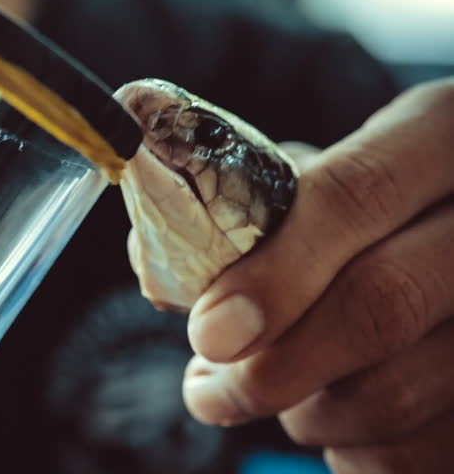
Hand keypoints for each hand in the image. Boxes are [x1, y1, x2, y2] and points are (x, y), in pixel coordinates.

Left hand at [179, 77, 453, 472]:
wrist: (441, 241)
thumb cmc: (361, 214)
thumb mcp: (316, 182)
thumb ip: (243, 213)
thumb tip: (155, 264)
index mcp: (437, 136)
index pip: (355, 194)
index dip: (274, 272)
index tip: (208, 333)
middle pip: (380, 304)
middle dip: (274, 365)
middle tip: (208, 392)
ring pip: (398, 391)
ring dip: (306, 413)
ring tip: (260, 393)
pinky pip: (421, 451)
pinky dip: (354, 450)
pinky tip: (325, 417)